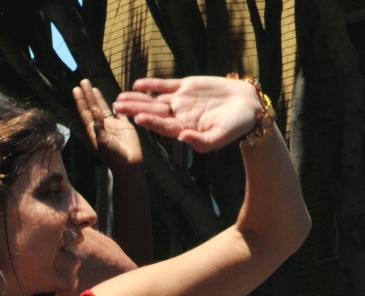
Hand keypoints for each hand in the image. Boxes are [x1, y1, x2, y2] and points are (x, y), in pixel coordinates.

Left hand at [73, 80, 142, 167]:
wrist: (129, 164)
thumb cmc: (113, 156)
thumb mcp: (102, 142)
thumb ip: (98, 126)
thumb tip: (94, 110)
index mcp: (94, 130)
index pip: (85, 112)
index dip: (81, 101)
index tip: (76, 89)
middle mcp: (102, 126)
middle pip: (93, 107)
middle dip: (88, 95)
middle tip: (83, 81)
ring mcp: (113, 125)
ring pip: (104, 108)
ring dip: (98, 98)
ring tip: (93, 87)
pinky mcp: (125, 126)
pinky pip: (120, 112)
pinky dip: (117, 106)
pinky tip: (114, 99)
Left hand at [114, 76, 262, 152]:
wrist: (248, 106)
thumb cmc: (236, 126)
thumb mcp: (220, 137)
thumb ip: (201, 142)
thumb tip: (182, 138)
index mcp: (183, 129)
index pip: (162, 126)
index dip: (150, 122)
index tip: (137, 119)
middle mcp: (178, 116)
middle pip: (152, 112)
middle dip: (134, 110)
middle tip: (117, 108)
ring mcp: (181, 101)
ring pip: (154, 99)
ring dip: (137, 98)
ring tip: (120, 97)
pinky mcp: (187, 86)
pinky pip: (166, 85)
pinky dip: (152, 84)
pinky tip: (138, 84)